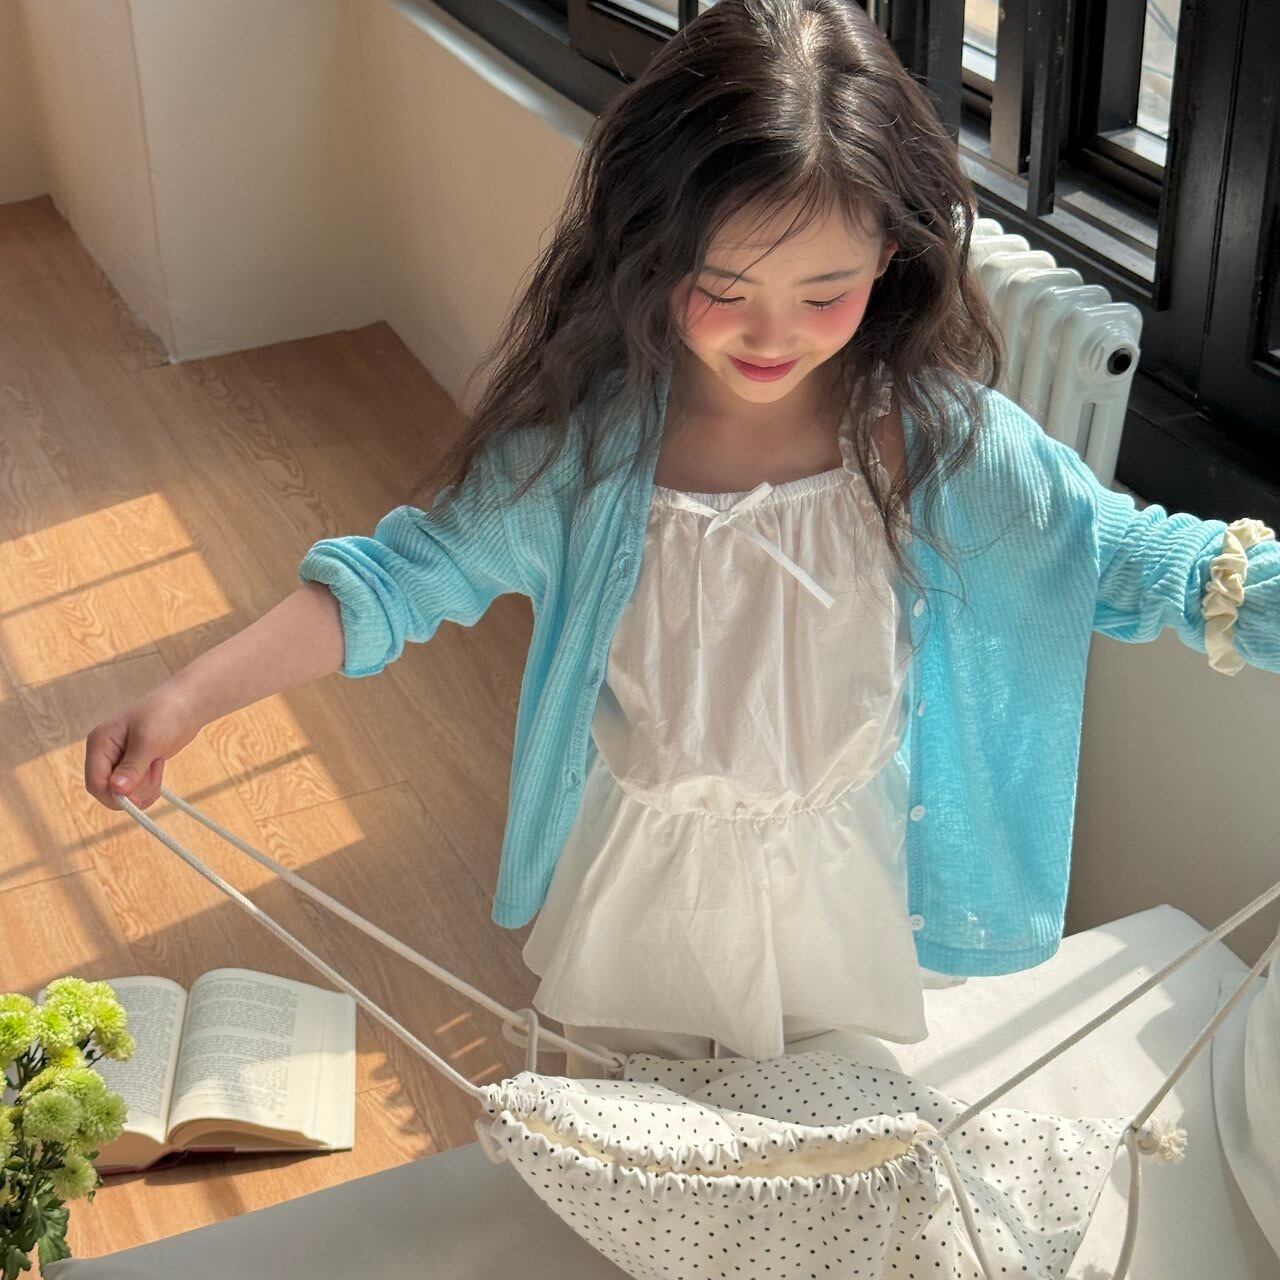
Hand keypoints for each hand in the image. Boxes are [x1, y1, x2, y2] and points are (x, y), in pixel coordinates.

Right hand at [84, 684, 202, 811]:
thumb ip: (132, 767)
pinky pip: (136, 789)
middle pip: (108, 791)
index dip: (114, 796)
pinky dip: (149, 786)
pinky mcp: (133, 766)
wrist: (187, 705)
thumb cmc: (165, 714)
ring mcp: (119, 761)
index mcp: (99, 744)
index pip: (95, 783)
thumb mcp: (149, 741)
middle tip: (153, 772)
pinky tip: (157, 767)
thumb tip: (116, 790)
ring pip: (124, 793)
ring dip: (144, 787)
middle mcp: (104, 754)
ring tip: (156, 763)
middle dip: (134, 790)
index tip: (138, 798)